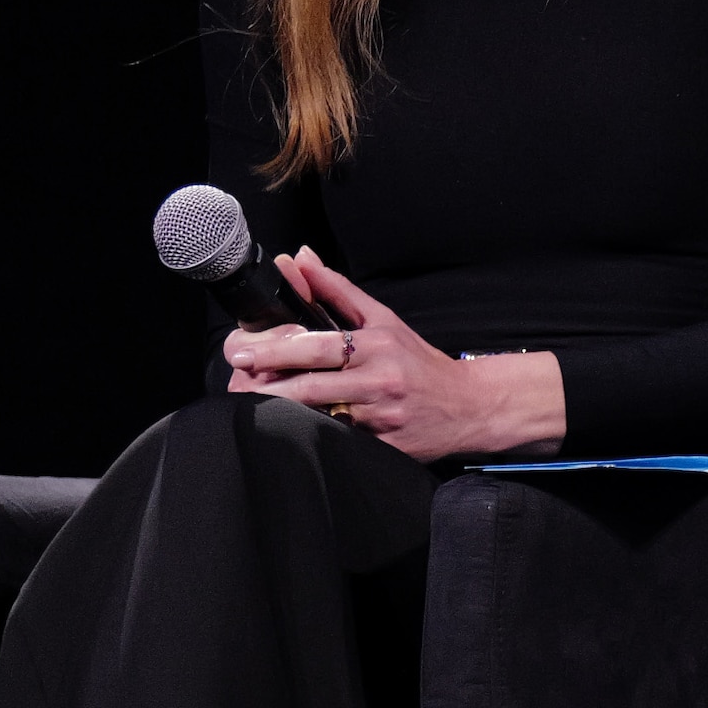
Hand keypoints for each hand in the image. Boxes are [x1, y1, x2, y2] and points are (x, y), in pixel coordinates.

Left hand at [223, 251, 567, 459]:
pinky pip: (340, 445)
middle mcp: (379, 382)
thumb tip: (298, 258)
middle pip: (312, 387)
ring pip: (320, 419)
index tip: (243, 354)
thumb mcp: (383, 320)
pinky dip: (313, 438)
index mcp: (377, 346)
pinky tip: (289, 436)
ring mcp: (380, 419)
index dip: (276, 350)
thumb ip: (335, 291)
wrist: (469, 407)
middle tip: (238, 385)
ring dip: (283, 415)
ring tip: (252, 411)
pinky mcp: (383, 449)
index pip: (318, 346)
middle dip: (269, 387)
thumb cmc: (418, 362)